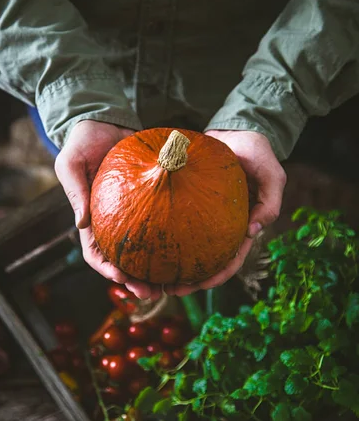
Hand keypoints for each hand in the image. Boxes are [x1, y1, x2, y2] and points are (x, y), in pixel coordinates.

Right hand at [55, 120, 160, 298]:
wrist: (104, 121)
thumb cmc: (83, 142)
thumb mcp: (71, 164)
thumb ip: (75, 192)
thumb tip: (81, 225)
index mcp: (91, 217)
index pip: (95, 252)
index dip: (106, 269)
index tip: (120, 278)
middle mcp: (112, 220)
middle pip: (122, 260)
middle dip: (134, 280)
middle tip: (151, 293)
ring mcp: (132, 212)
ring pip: (144, 249)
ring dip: (154, 269)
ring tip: (171, 284)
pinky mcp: (150, 200)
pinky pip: (160, 224)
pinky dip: (169, 241)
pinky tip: (185, 251)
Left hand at [165, 130, 286, 296]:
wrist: (236, 130)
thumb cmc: (256, 152)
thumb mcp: (272, 173)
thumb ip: (271, 201)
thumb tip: (254, 232)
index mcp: (242, 226)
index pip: (230, 260)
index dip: (216, 277)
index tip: (198, 286)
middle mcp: (222, 226)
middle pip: (205, 262)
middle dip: (189, 281)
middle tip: (167, 290)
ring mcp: (205, 217)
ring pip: (188, 248)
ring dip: (173, 265)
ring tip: (152, 277)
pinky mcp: (189, 203)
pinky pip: (175, 223)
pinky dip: (164, 237)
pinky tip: (147, 244)